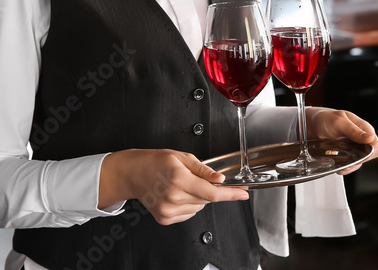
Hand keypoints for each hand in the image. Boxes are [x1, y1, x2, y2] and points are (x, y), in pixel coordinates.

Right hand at [99, 149, 248, 224]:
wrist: (134, 173)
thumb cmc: (156, 162)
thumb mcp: (182, 157)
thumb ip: (203, 170)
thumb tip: (220, 179)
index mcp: (179, 180)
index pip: (212, 193)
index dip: (230, 194)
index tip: (243, 194)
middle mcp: (173, 198)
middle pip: (206, 199)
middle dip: (208, 189)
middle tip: (194, 177)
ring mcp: (168, 210)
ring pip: (199, 207)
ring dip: (198, 197)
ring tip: (181, 184)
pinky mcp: (165, 218)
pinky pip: (189, 213)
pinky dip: (189, 204)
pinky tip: (177, 194)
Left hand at [306, 107, 377, 174]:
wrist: (310, 124)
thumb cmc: (324, 118)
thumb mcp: (338, 122)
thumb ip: (354, 130)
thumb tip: (370, 138)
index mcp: (364, 128)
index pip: (375, 146)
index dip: (369, 154)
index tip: (357, 156)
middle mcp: (361, 138)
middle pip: (369, 157)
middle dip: (358, 162)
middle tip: (346, 162)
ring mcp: (354, 147)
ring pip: (360, 162)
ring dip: (350, 165)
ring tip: (340, 164)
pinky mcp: (346, 153)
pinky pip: (351, 164)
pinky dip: (345, 167)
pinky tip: (338, 166)